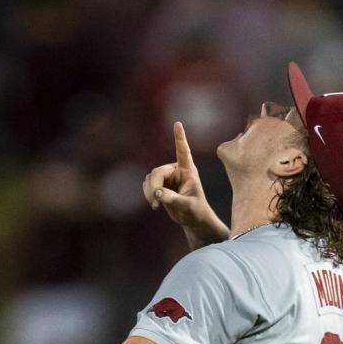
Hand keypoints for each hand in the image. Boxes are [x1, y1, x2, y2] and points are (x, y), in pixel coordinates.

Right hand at [143, 122, 228, 248]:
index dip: (179, 138)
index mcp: (188, 170)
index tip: (177, 123)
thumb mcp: (187, 206)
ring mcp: (167, 177)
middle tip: (155, 201)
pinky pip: (146, 184)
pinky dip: (147, 194)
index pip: (183, 151)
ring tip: (156, 205)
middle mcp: (177, 170)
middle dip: (154, 186)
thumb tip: (158, 193)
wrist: (192, 219)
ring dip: (149, 192)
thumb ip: (173, 199)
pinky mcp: (159, 184)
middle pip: (158, 172)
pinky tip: (154, 203)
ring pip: (150, 178)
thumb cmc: (195, 211)